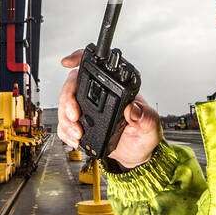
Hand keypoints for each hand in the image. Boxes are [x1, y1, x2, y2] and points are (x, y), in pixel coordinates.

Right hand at [57, 48, 161, 170]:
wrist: (135, 154)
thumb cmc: (143, 136)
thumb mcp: (151, 127)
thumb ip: (146, 117)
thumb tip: (133, 109)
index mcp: (116, 90)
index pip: (97, 69)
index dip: (80, 60)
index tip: (69, 63)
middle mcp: (100, 96)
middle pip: (73, 85)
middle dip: (68, 100)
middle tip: (75, 116)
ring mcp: (88, 109)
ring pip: (65, 104)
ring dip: (65, 118)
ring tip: (77, 132)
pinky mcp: (81, 123)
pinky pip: (64, 122)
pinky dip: (65, 131)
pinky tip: (74, 138)